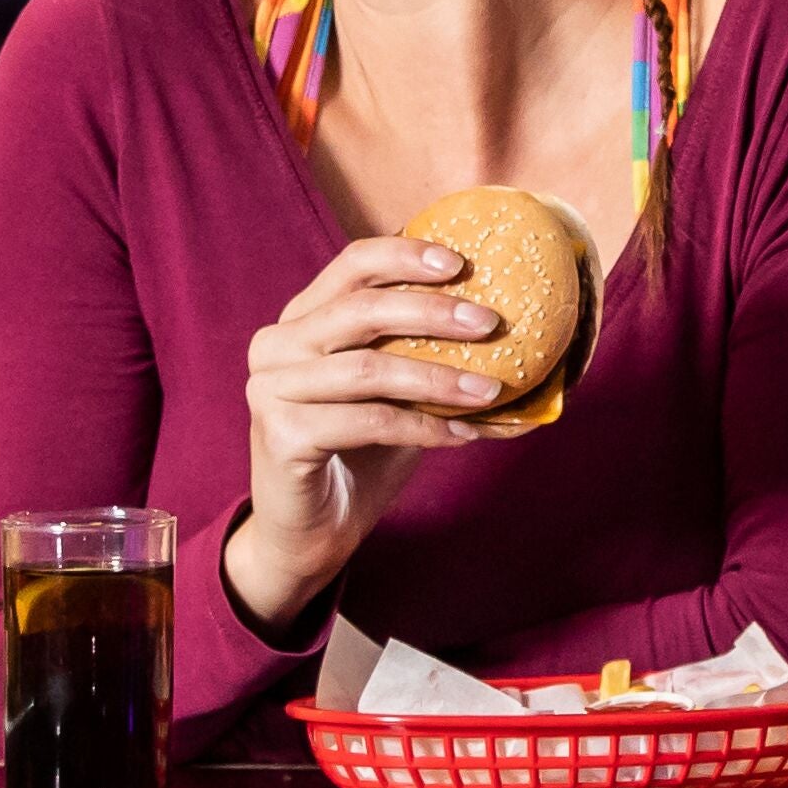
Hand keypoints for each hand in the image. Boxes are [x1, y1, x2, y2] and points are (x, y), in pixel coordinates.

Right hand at [223, 233, 518, 631]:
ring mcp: (270, 389)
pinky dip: (423, 426)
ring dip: (438, 378)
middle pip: (360, 309)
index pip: (351, 265)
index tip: (461, 262)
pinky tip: (463, 433)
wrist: (310, 533)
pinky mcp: (280, 435)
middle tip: (489, 323)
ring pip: (368, 369)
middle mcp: (276, 345)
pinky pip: (367, 422)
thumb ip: (428, 358)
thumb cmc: (358, 456)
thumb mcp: (395, 396)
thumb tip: (517, 339)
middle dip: (431, 310)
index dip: (405, 254)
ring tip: (491, 390)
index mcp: (301, 319)